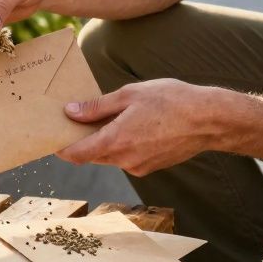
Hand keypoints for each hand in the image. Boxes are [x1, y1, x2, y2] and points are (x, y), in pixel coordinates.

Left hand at [57, 79, 226, 176]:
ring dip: (103, 141)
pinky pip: (126, 157)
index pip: (76, 154)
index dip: (61, 147)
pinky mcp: (151, 166)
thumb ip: (96, 107)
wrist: (209, 120)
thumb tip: (70, 112)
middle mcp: (125, 160)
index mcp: (116, 141)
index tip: (53, 136)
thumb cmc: (171, 100)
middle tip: (77, 118)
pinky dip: (121, 144)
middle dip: (82, 140)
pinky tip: (130, 125)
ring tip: (107, 117)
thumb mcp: (129, 95)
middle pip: (91, 155)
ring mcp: (139, 166)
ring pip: (110, 156)